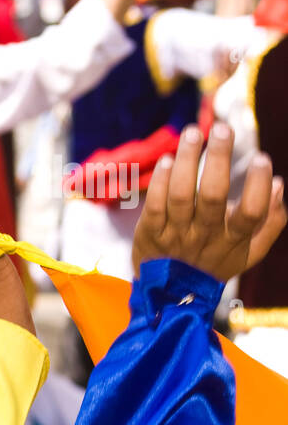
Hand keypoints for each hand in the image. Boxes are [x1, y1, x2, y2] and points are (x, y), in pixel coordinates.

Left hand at [132, 123, 285, 281]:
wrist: (168, 296)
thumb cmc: (213, 263)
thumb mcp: (248, 253)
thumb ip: (269, 223)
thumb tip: (278, 184)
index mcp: (233, 240)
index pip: (251, 214)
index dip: (258, 186)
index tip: (262, 158)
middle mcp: (204, 236)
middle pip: (213, 196)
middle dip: (219, 159)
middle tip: (222, 129)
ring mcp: (175, 235)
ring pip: (181, 196)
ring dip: (187, 161)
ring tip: (192, 133)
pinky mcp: (150, 233)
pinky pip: (155, 206)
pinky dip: (161, 182)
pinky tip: (168, 160)